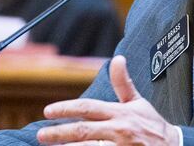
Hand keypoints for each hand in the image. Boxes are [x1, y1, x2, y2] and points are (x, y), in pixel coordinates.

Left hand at [37, 55, 180, 145]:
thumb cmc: (152, 125)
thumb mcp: (138, 102)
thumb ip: (123, 83)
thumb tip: (117, 59)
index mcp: (120, 112)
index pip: (88, 107)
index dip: (66, 108)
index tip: (48, 111)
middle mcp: (118, 130)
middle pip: (83, 130)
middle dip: (59, 133)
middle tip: (41, 135)